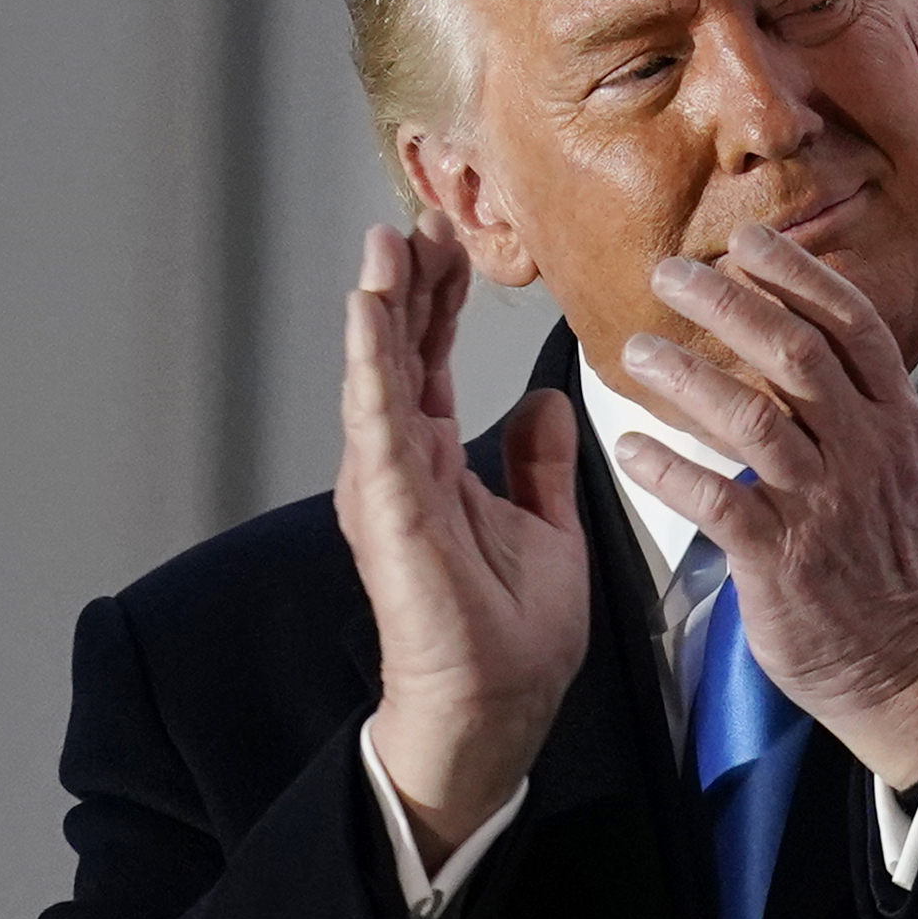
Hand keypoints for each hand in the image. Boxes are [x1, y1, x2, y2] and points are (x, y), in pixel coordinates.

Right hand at [337, 216, 590, 862]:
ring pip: (377, 372)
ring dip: (380, 305)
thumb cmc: (513, 633)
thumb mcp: (546, 526)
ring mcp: (387, 483)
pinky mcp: (386, 506)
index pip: (430, 363)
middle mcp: (400, 465)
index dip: (438, 303)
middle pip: (397, 353)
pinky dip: (371, 361)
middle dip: (406, 284)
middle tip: (417, 217)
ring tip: (387, 242)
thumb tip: (544, 404)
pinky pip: (375, 419)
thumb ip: (537, 464)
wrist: (498, 701)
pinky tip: (370, 310)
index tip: (451, 245)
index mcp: (435, 464)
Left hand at [606, 225, 917, 785]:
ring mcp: (826, 505)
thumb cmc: (878, 555)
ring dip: (686, 377)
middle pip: (795, 354)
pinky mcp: (783, 559)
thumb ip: (846, 400)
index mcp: (892, 420)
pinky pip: (717, 500)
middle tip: (668, 276)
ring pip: (752, 418)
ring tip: (636, 352)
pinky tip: (629, 449)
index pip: (851, 324)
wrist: (900, 658)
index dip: (799, 274)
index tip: (747, 239)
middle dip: (726, 304)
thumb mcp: (887, 464)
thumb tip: (784, 330)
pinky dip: (668, 469)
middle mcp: (864, 451)